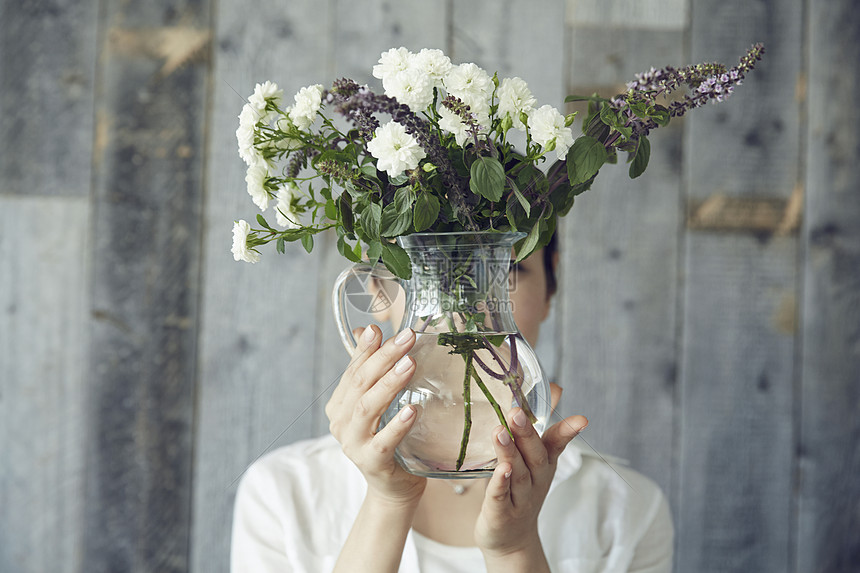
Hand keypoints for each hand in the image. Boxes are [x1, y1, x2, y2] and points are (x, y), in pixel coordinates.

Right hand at [325, 325, 426, 504]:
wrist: (393, 485)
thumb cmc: (388, 438)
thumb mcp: (379, 401)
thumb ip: (371, 369)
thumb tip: (367, 330)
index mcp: (340, 404)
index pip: (353, 370)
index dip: (366, 349)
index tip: (381, 328)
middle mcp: (341, 423)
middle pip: (360, 383)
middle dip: (383, 358)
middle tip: (407, 338)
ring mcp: (353, 444)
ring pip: (367, 408)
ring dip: (389, 384)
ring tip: (409, 364)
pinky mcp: (371, 462)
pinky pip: (383, 441)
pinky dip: (396, 424)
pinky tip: (412, 410)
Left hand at [474, 408, 587, 555]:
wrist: (510, 539)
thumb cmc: (518, 489)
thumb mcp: (533, 456)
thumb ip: (540, 422)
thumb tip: (554, 387)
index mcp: (543, 464)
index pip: (556, 444)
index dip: (568, 431)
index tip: (582, 419)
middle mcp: (535, 480)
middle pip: (535, 456)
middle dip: (527, 434)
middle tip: (516, 411)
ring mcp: (519, 499)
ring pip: (517, 474)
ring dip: (509, 453)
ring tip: (500, 432)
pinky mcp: (501, 513)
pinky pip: (500, 497)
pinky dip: (499, 484)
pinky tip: (499, 470)